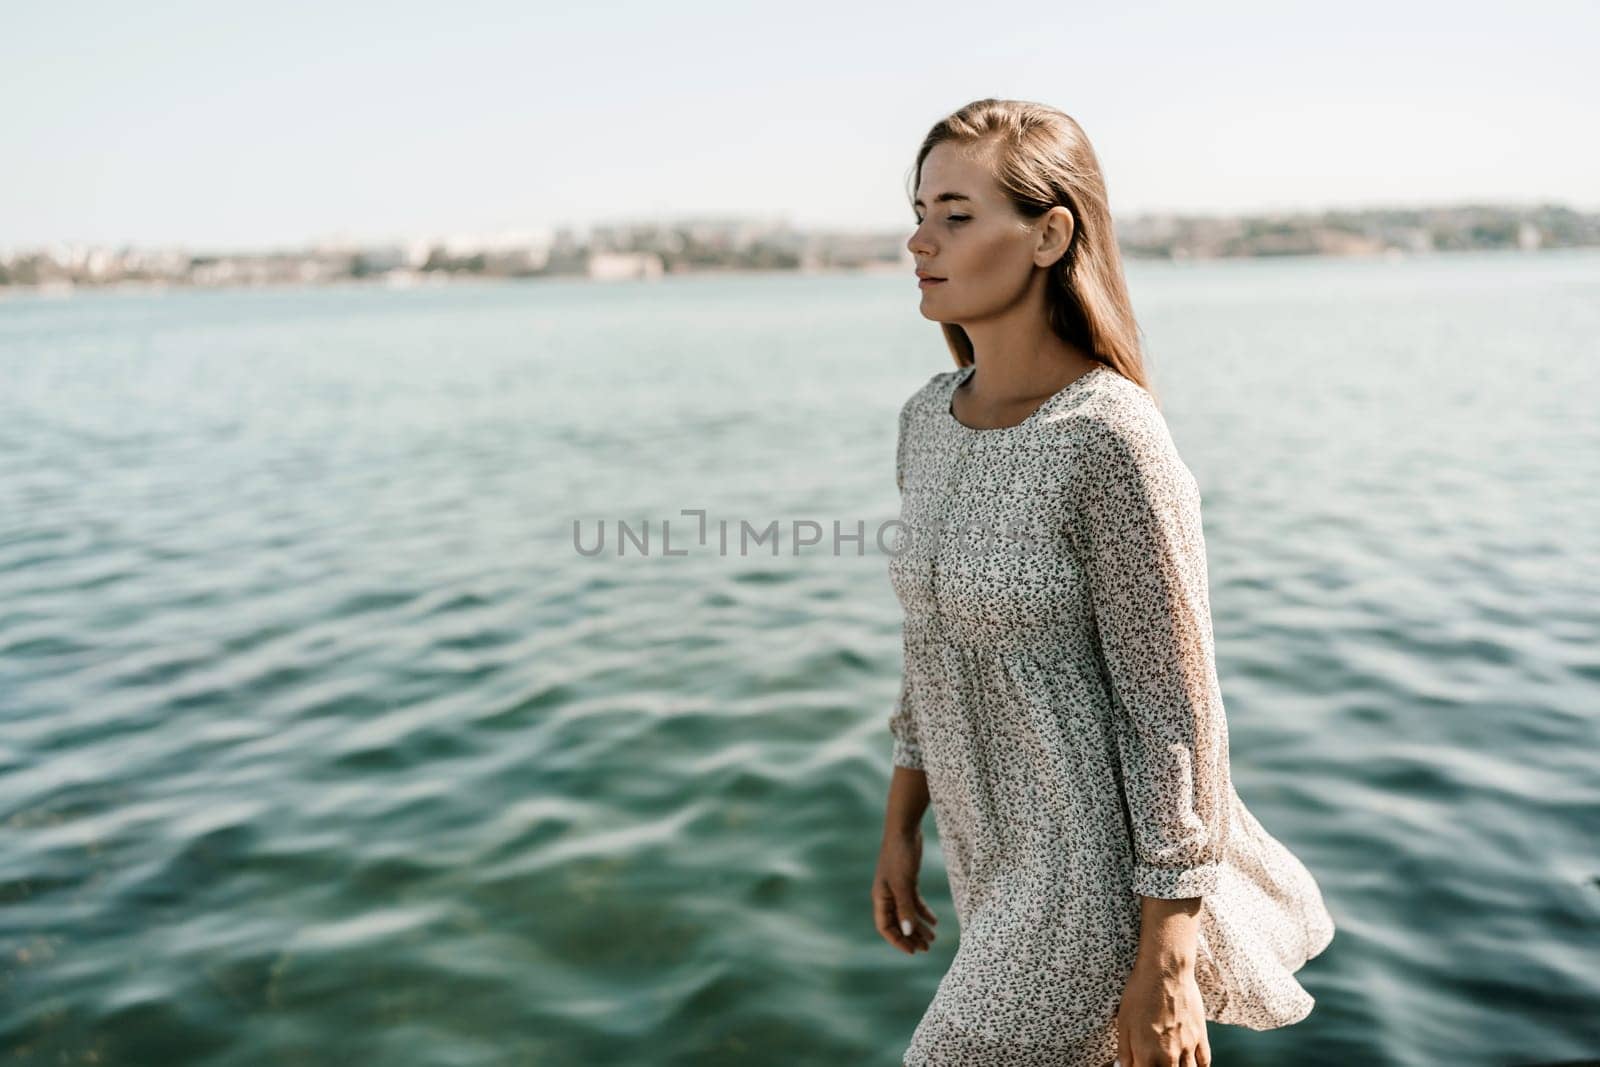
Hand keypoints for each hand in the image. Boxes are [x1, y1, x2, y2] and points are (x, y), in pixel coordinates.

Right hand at [872, 830, 937, 953]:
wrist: (904, 829)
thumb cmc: (899, 855)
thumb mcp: (904, 884)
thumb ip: (905, 909)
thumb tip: (907, 933)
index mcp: (880, 897)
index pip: (885, 927)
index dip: (897, 941)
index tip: (913, 951)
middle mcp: (887, 895)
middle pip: (897, 923)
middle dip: (911, 937)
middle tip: (926, 948)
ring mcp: (897, 888)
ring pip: (907, 914)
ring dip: (919, 927)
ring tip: (933, 939)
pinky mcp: (908, 881)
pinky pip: (914, 902)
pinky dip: (923, 912)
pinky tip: (935, 921)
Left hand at [1115, 955, 1210, 1066]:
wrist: (1165, 972)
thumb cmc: (1140, 993)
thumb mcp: (1123, 1022)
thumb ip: (1124, 1051)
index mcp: (1146, 1054)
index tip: (1139, 1066)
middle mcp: (1168, 1055)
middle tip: (1157, 1063)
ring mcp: (1187, 1046)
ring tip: (1174, 1065)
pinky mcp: (1200, 1035)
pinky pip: (1204, 1061)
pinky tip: (1193, 1065)